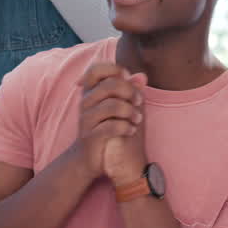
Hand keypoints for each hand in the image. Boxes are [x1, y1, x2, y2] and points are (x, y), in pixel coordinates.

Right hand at [74, 60, 145, 179]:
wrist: (90, 158)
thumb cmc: (107, 128)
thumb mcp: (119, 107)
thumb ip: (130, 91)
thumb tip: (142, 75)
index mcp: (90, 91)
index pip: (96, 69)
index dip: (114, 69)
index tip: (127, 79)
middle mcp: (85, 102)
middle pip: (110, 85)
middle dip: (130, 91)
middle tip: (139, 101)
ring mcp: (86, 119)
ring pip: (113, 105)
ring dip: (131, 112)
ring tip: (137, 119)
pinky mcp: (90, 136)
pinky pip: (112, 126)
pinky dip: (126, 127)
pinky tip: (131, 130)